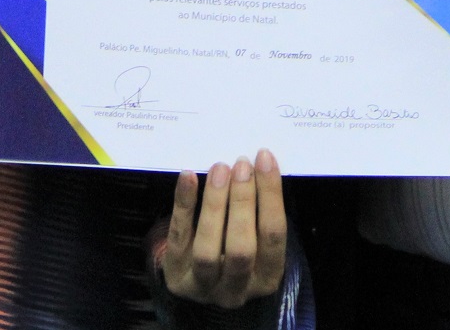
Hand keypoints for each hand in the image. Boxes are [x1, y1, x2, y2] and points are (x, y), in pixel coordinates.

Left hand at [159, 151, 285, 307]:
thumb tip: (256, 165)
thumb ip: (258, 212)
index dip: (271, 196)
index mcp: (267, 278)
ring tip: (219, 169)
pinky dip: (183, 205)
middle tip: (241, 165)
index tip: (264, 159)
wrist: (199, 281)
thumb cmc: (236, 249)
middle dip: (242, 201)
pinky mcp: (176, 275)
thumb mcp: (256, 240)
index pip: (273, 236)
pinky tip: (188, 177)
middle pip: (241, 248)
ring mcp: (204, 286)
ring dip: (214, 204)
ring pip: (207, 249)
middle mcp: (237, 289)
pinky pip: (179, 238)